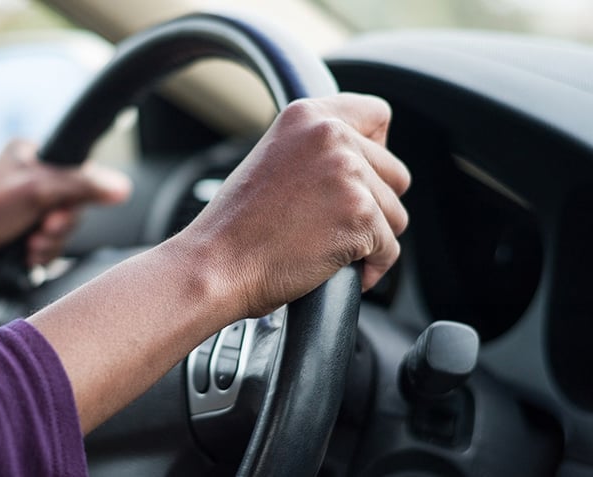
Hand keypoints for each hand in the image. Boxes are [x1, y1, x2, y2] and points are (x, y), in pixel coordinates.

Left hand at [0, 140, 130, 273]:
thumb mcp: (37, 192)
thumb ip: (82, 187)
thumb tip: (122, 187)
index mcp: (32, 154)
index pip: (78, 171)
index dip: (76, 196)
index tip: (61, 209)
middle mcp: (31, 177)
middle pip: (73, 204)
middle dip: (59, 225)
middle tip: (42, 229)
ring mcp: (27, 206)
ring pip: (63, 228)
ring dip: (50, 242)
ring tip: (29, 245)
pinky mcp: (24, 230)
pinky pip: (51, 244)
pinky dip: (42, 252)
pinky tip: (26, 254)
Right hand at [176, 93, 409, 316]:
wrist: (216, 264)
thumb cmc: (235, 227)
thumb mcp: (273, 160)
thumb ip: (317, 150)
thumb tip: (362, 162)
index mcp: (307, 116)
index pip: (377, 115)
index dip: (375, 150)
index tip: (358, 177)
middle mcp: (331, 135)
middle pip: (394, 172)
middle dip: (373, 204)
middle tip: (330, 223)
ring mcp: (349, 173)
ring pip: (395, 214)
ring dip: (370, 238)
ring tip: (326, 246)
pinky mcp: (360, 214)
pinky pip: (389, 250)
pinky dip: (369, 268)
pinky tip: (334, 269)